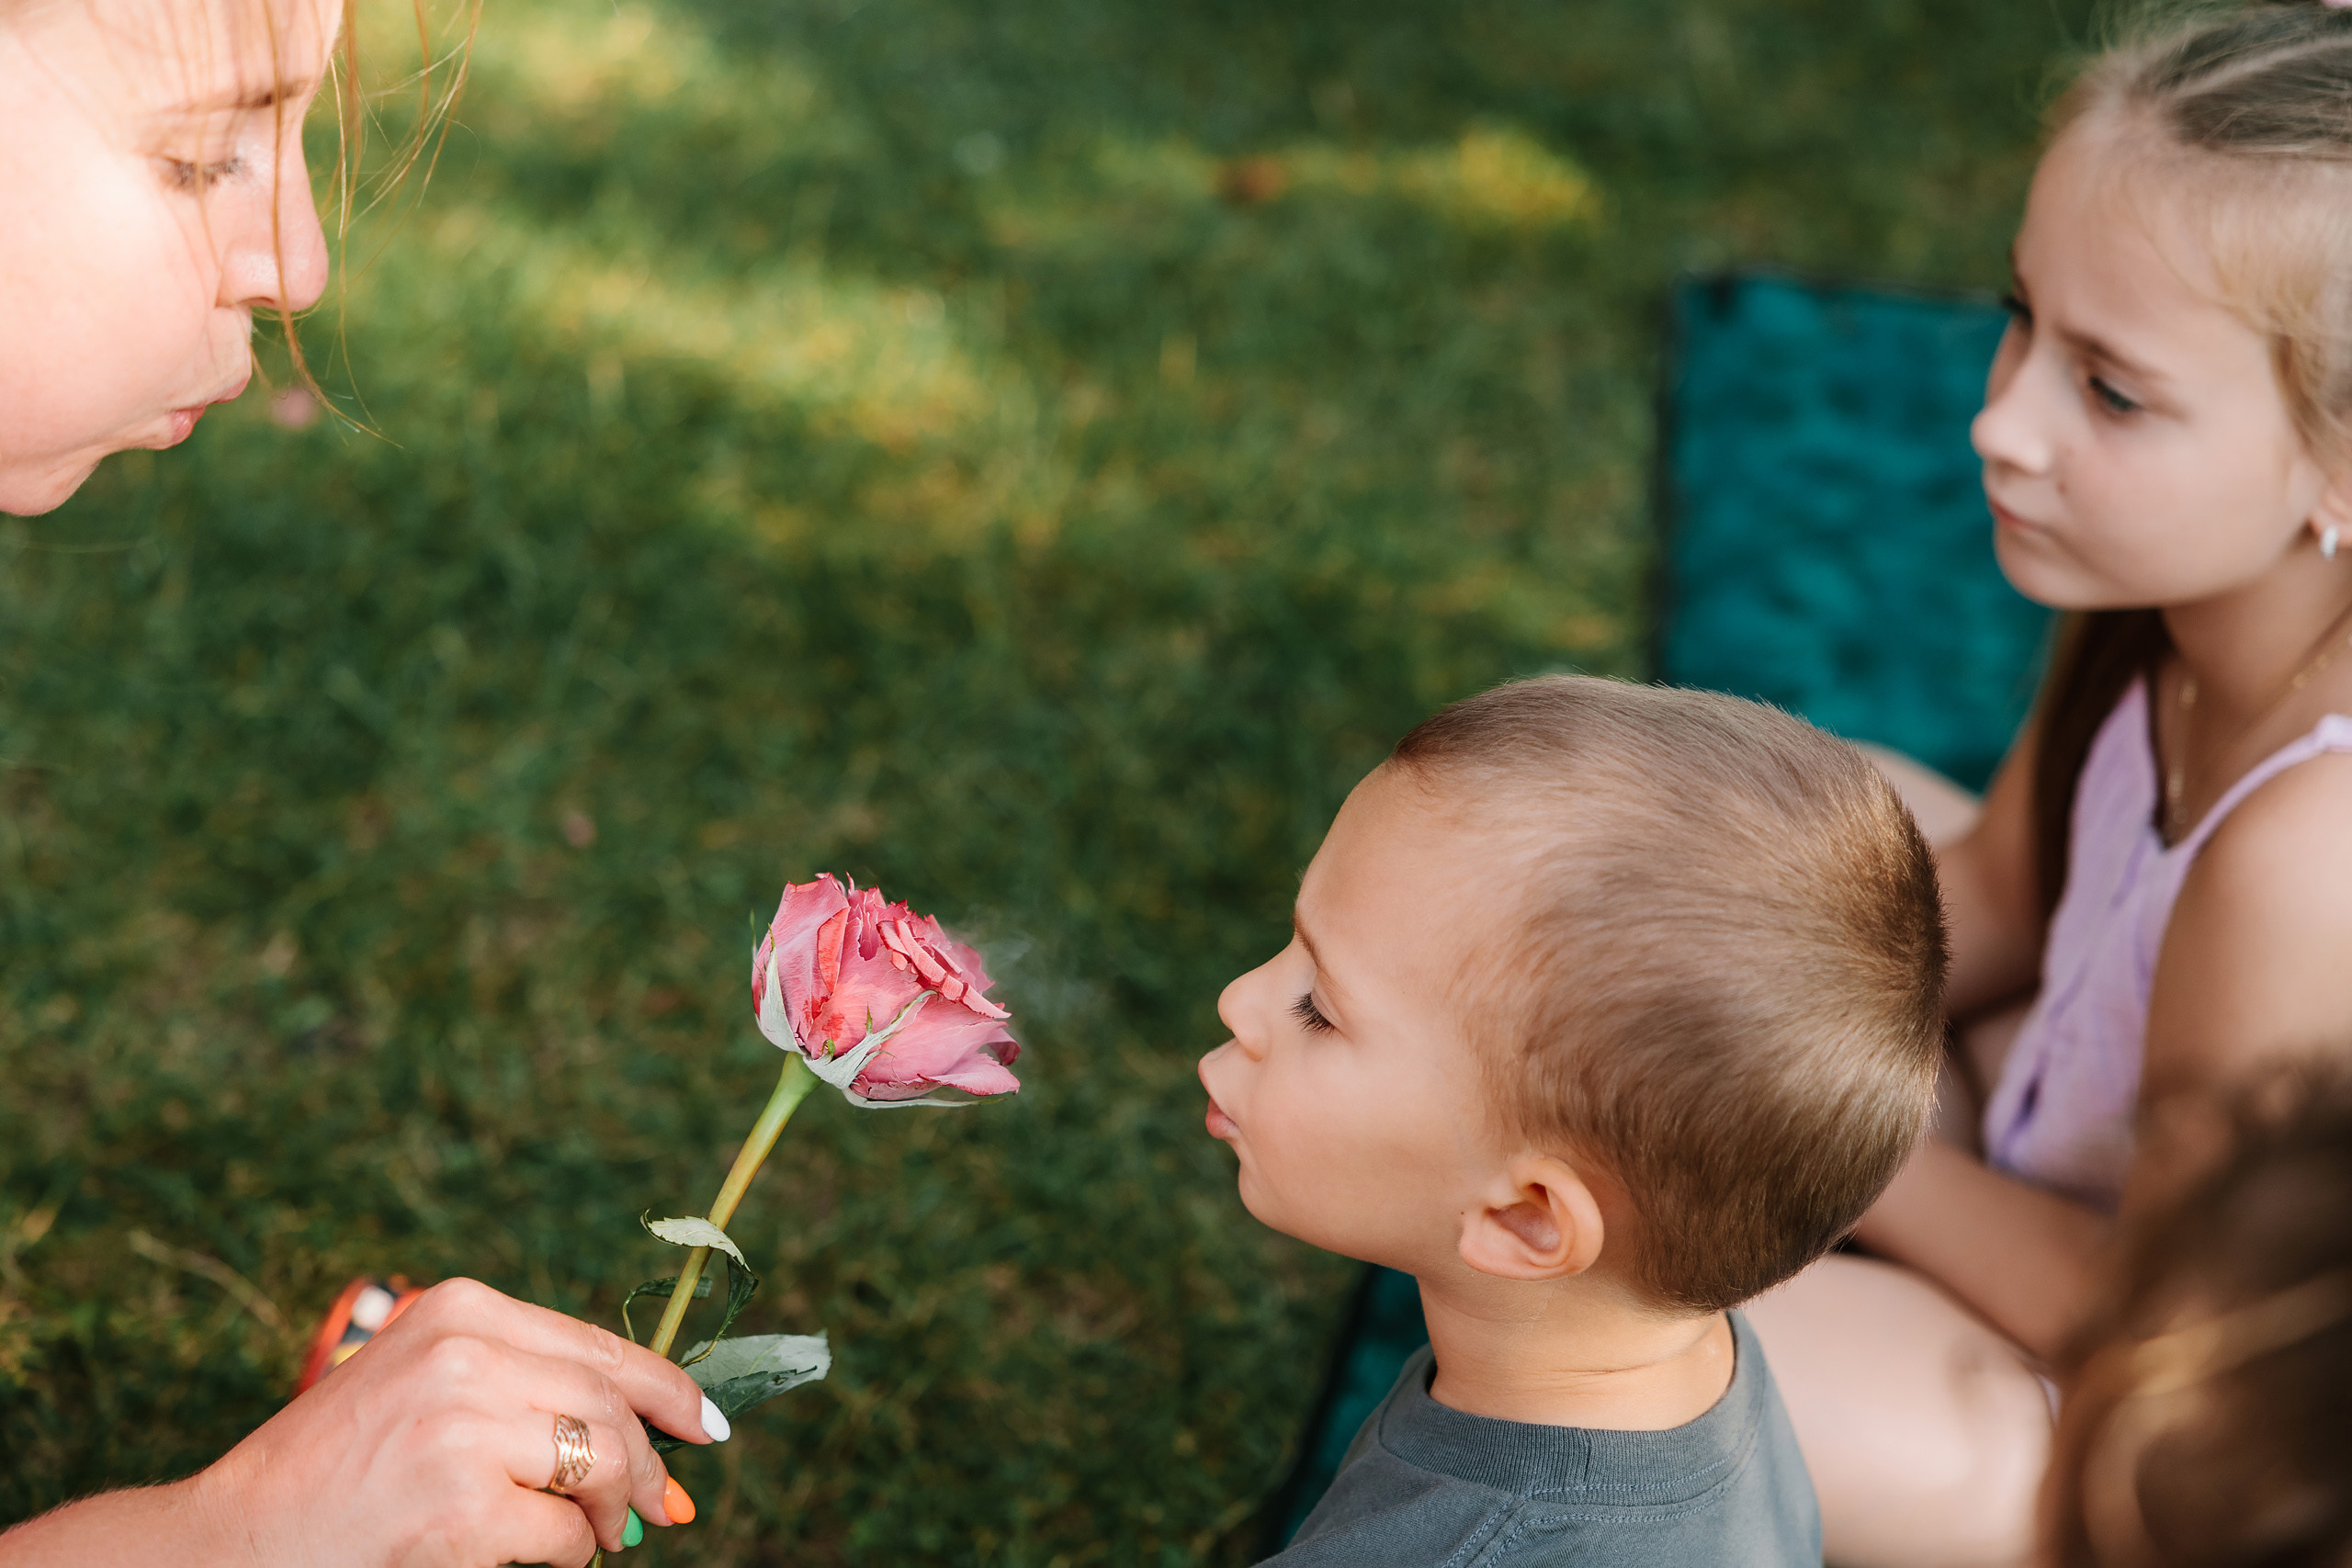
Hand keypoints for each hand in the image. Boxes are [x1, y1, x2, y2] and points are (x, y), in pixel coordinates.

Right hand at [193, 1277, 720, 1566]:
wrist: (240, 1534)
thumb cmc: (340, 1466)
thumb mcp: (425, 1381)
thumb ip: (522, 1382)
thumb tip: (648, 1426)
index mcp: (460, 1309)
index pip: (599, 1345)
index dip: (668, 1388)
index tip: (707, 1424)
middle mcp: (466, 1353)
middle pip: (612, 1404)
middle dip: (651, 1464)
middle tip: (663, 1509)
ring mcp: (465, 1427)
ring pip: (602, 1463)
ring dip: (614, 1513)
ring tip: (598, 1536)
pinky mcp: (462, 1503)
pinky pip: (563, 1534)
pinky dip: (569, 1554)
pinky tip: (539, 1556)